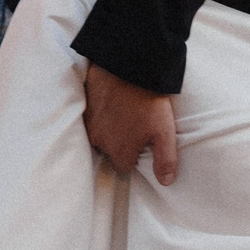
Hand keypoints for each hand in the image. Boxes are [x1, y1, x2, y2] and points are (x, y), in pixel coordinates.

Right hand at [83, 64, 178, 183]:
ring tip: (124, 112)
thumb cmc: (147, 100)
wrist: (127, 67)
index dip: (134, 155)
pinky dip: (100, 115)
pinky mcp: (83, 108)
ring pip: (99, 135)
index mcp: (120, 152)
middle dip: (120, 142)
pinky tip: (112, 104)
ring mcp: (89, 125)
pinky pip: (91, 119)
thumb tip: (165, 181)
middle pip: (110, 151)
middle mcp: (100, 143)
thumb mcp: (164, 131)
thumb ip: (165, 160)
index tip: (142, 142)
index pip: (124, 166)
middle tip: (134, 124)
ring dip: (109, 128)